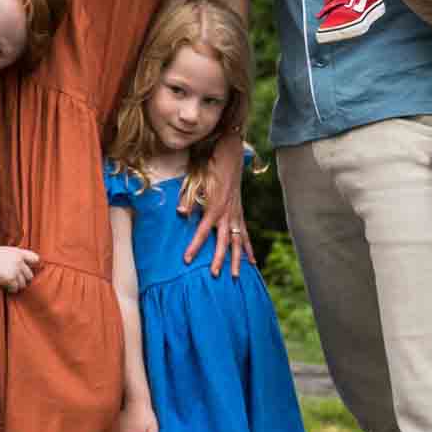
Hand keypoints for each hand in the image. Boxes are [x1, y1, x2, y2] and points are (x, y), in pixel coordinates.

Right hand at [0, 243, 40, 292]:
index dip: (32, 266)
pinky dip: (11, 290)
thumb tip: (21, 268)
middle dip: (23, 280)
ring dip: (17, 286)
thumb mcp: (5, 251)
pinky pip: (15, 288)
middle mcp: (19, 261)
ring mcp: (15, 270)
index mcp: (19, 252)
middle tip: (16, 282)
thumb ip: (15, 257)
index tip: (26, 271)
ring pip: (23, 284)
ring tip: (10, 285)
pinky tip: (6, 288)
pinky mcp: (10, 278)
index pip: (35, 259)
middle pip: (30, 275)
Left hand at [183, 133, 251, 275]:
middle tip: (214, 275)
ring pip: (237, 242)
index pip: (202, 232)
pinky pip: (245, 235)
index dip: (195, 246)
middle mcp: (227, 214)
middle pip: (223, 242)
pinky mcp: (240, 214)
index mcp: (214, 207)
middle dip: (219, 259)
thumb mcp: (195, 179)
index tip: (186, 259)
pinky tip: (252, 263)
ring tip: (235, 277)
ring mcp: (236, 215)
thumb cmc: (209, 166)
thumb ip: (188, 198)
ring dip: (237, 260)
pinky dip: (248, 249)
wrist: (230, 154)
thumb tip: (180, 213)